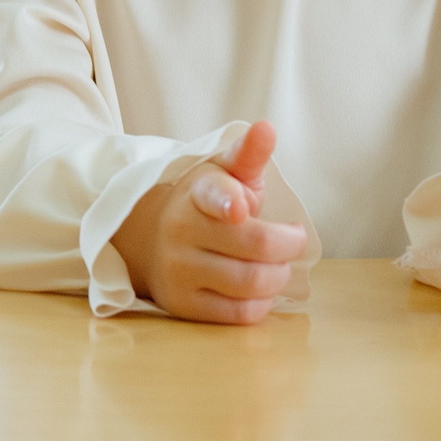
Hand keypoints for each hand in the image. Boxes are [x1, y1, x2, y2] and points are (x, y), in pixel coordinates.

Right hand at [112, 121, 311, 323]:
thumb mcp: (223, 173)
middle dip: (290, 245)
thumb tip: (267, 127)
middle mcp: (180, 230)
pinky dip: (262, 302)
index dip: (228, 201)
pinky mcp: (182, 304)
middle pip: (258, 247)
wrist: (148, 239)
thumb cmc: (205, 206)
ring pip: (253, 283)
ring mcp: (178, 269)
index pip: (213, 195)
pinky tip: (258, 288)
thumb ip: (248, 154)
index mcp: (196, 193)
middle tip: (291, 240)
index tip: (239, 208)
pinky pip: (241, 313)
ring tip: (277, 265)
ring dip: (279, 275)